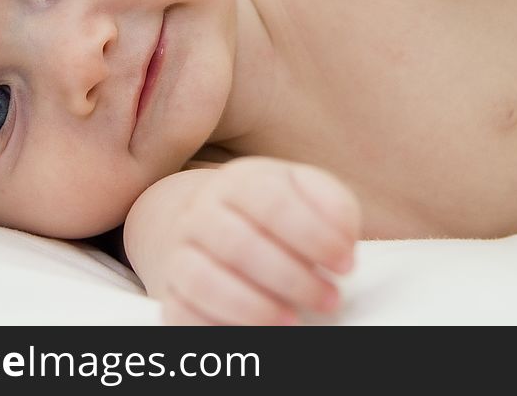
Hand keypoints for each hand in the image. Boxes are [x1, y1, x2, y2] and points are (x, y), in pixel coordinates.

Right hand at [160, 157, 360, 324]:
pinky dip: (218, 329)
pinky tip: (257, 334)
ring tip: (294, 321)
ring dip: (254, 308)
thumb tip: (344, 240)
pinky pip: (182, 315)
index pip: (271, 202)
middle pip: (239, 245)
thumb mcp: (303, 192)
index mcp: (239, 182)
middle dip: (292, 279)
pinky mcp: (170, 293)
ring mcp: (180, 253)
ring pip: (204, 281)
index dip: (314, 235)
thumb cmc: (270, 210)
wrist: (206, 219)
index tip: (346, 264)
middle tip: (330, 299)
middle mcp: (201, 213)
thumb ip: (333, 205)